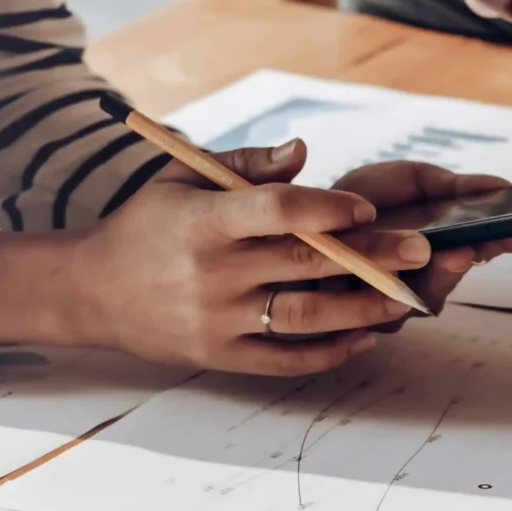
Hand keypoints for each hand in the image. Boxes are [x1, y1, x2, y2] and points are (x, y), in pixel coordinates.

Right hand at [0, 140, 435, 374]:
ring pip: (304, 317)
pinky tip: (366, 334)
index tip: (368, 208)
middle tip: (420, 249)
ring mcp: (217, 321)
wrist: (91, 291)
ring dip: (363, 309)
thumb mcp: (182, 178)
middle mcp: (211, 274)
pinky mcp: (221, 357)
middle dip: (369, 257)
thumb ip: (244, 163)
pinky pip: (286, 360)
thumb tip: (303, 151)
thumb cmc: (147, 225)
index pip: (273, 212)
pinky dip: (330, 351)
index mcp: (202, 222)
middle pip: (303, 265)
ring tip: (407, 297)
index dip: (324, 209)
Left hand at [326, 158, 511, 313]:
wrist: (307, 210)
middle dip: (465, 263)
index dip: (507, 242)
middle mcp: (420, 283)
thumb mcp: (416, 182)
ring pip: (416, 300)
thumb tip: (506, 186)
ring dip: (427, 279)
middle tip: (477, 245)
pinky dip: (383, 290)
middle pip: (449, 281)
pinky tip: (385, 271)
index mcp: (443, 250)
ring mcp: (388, 302)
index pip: (482, 249)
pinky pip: (374, 308)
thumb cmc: (368, 198)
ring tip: (437, 253)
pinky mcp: (352, 314)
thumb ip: (458, 189)